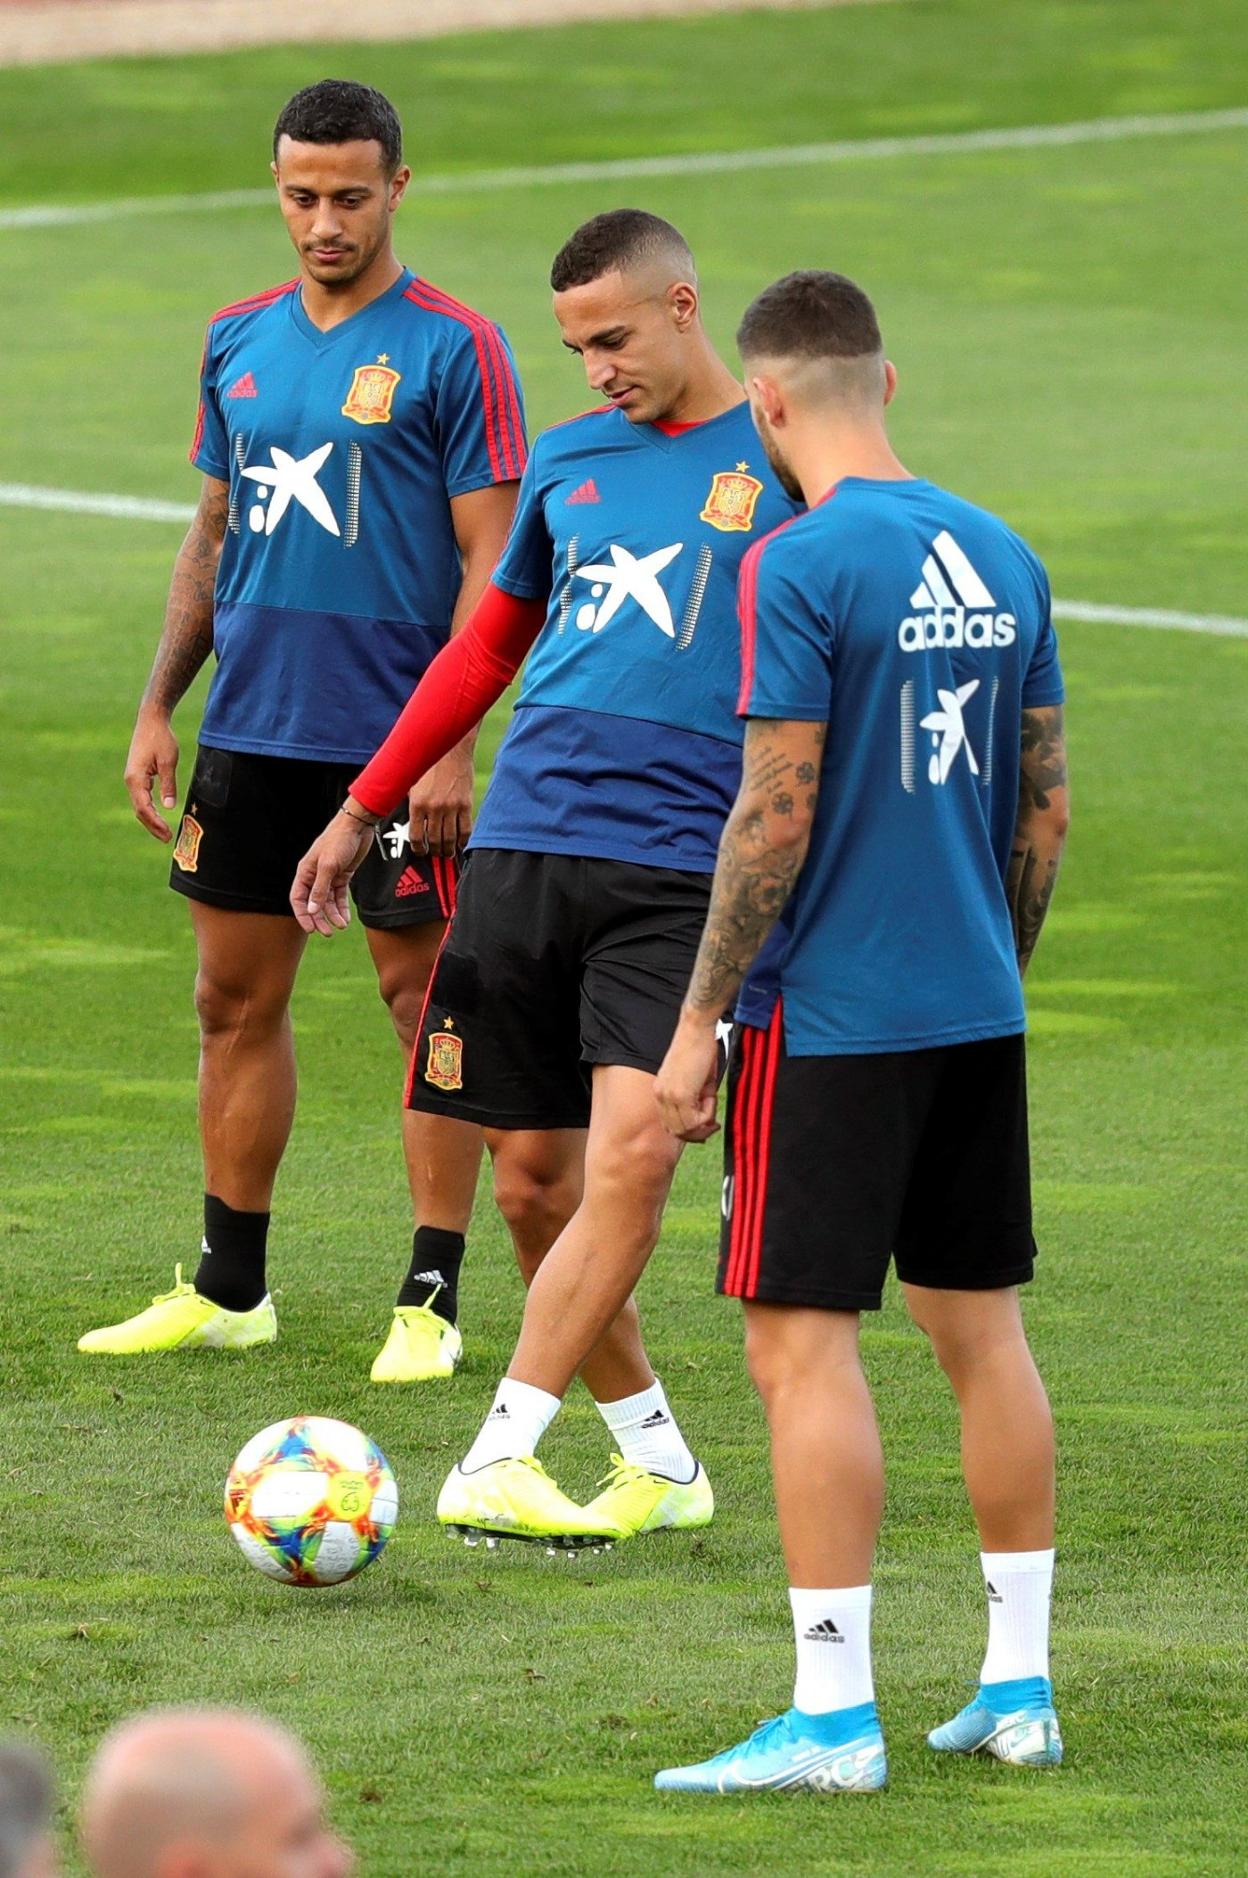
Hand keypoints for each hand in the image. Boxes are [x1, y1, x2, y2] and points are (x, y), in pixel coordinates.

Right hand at [124, 706, 179, 840]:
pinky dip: (149, 809)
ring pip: (140, 805)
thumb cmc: (160, 737)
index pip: (144, 808)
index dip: (156, 823)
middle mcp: (130, 781)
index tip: (167, 834)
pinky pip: (141, 798)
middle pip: (140, 811)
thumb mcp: (169, 761)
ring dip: (151, 820)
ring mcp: (132, 779)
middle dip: (153, 826)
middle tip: (167, 839)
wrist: (150, 720)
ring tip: (164, 832)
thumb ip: (168, 784)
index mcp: (135, 778)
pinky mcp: (137, 776)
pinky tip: (159, 816)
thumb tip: (169, 807)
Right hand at [290, 810, 375, 934]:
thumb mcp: (328, 866)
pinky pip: (339, 896)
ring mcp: (328, 877)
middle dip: (319, 919)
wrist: (357, 827)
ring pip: (327, 902)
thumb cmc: (339, 841)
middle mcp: (314, 876)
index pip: (298, 898)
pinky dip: (342, 908)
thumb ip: (320, 889)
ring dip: (333, 915)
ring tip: (341, 926)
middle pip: (313, 903)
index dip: (302, 915)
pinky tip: (346, 918)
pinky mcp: (342, 876)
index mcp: (305, 872)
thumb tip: (311, 910)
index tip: (310, 930)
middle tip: (328, 933)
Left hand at [406, 742, 473, 858]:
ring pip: (450, 838)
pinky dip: (463, 840)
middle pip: (434, 840)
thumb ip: (412, 803)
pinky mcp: (466, 804)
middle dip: (435, 851)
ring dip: (448, 849)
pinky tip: (461, 844)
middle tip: (435, 854)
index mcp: (417, 803)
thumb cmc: (429, 764)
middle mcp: (434, 808)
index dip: (418, 848)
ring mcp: (451, 807)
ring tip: (448, 853)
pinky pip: (466, 829)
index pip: (416, 836)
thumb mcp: (413, 783)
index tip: (420, 851)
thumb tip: (411, 821)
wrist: (450, 750)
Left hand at [655, 1013, 721, 1142]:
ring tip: (712, 1100)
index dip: (690, 1129)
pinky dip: (708, 1112)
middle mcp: (660, 1095)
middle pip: (676, 1131)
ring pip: (686, 1129)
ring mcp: (668, 1096)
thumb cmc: (700, 1048)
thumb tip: (707, 1122)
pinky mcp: (680, 1095)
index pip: (670, 1124)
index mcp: (661, 1091)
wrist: (697, 1028)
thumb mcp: (696, 1079)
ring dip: (704, 1121)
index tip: (707, 1124)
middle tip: (714, 1124)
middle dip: (698, 1131)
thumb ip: (697, 1100)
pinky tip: (711, 1094)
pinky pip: (695, 1119)